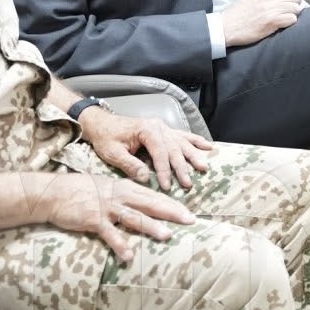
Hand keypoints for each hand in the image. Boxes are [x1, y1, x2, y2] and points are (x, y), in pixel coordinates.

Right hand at [44, 172, 195, 263]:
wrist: (54, 193)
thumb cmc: (81, 190)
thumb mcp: (107, 187)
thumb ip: (125, 194)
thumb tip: (143, 202)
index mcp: (125, 188)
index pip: (153, 195)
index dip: (171, 203)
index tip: (188, 210)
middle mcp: (119, 196)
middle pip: (150, 203)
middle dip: (172, 212)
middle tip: (191, 219)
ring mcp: (107, 208)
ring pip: (134, 217)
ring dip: (151, 227)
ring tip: (167, 235)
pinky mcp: (93, 220)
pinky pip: (109, 234)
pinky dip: (119, 244)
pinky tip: (129, 256)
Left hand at [78, 108, 214, 192]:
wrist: (101, 124)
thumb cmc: (106, 138)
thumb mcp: (113, 153)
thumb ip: (130, 165)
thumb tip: (146, 179)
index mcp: (147, 130)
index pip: (160, 152)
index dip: (164, 170)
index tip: (166, 186)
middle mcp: (159, 127)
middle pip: (174, 148)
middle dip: (182, 167)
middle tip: (187, 183)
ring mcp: (163, 128)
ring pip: (182, 142)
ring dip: (193, 155)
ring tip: (203, 167)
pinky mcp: (164, 131)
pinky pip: (183, 136)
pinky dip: (196, 141)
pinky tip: (208, 147)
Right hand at [220, 0, 306, 47]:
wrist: (225, 27)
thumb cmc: (238, 13)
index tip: (287, 3)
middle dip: (295, 5)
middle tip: (289, 12)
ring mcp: (270, 8)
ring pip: (296, 7)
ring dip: (293, 14)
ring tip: (285, 19)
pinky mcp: (271, 21)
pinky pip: (292, 19)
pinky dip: (290, 22)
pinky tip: (282, 24)